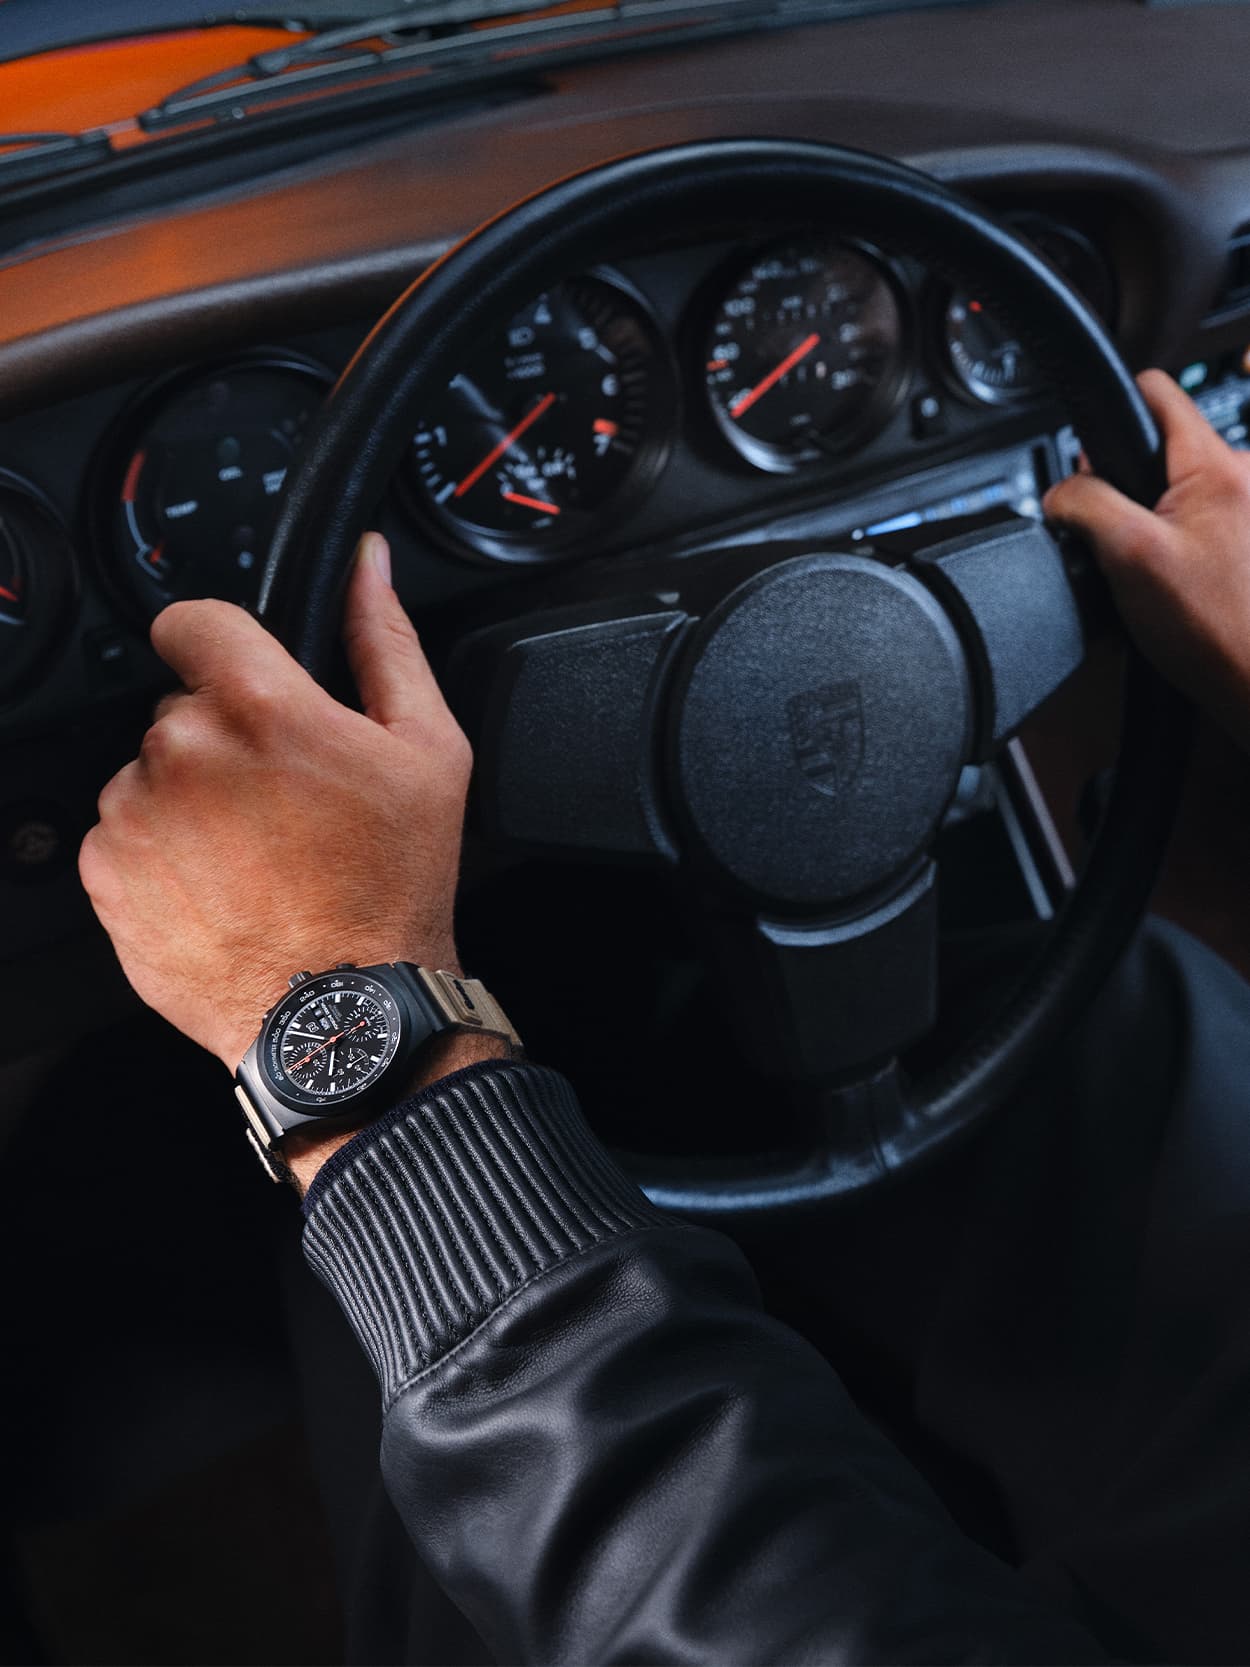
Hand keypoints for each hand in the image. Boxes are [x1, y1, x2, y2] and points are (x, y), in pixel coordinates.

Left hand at [79, 533, 473, 1074]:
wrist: (342, 1011)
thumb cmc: (391, 886)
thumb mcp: (426, 750)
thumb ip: (385, 641)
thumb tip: (366, 567)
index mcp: (257, 705)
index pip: (192, 620)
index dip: (223, 646)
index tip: (244, 684)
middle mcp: (181, 749)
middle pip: (180, 706)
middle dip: (224, 739)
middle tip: (283, 802)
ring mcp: (134, 814)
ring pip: (152, 772)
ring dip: (192, 798)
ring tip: (257, 855)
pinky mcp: (106, 873)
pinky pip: (124, 835)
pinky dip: (164, 854)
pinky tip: (224, 886)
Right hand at [1044, 369, 1249, 750]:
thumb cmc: (1217, 631)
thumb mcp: (1126, 557)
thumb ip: (1085, 505)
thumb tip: (1060, 490)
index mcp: (1217, 464)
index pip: (1154, 393)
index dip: (1110, 414)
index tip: (1091, 452)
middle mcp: (1245, 475)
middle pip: (1160, 447)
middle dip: (1126, 486)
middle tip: (1118, 538)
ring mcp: (1248, 508)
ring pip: (1176, 490)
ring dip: (1150, 523)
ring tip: (1150, 570)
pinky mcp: (1246, 540)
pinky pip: (1195, 523)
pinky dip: (1172, 546)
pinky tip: (1172, 582)